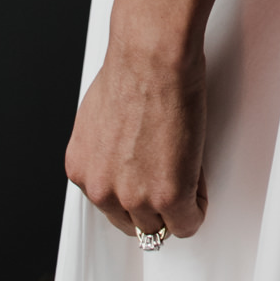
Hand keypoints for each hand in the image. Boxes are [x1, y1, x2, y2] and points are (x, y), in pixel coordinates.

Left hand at [65, 33, 208, 241]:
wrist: (152, 53)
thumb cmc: (133, 66)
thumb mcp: (101, 117)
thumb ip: (108, 150)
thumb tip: (126, 155)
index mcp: (82, 170)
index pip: (110, 206)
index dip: (136, 191)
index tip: (148, 180)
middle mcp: (101, 190)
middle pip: (133, 222)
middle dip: (153, 204)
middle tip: (170, 175)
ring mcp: (134, 196)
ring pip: (160, 227)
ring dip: (177, 204)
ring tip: (186, 170)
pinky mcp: (168, 195)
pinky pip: (188, 221)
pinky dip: (198, 203)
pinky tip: (197, 175)